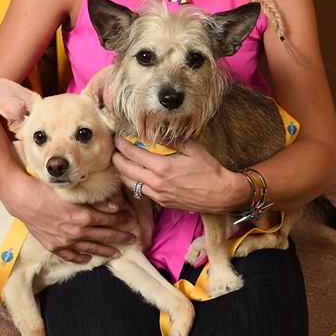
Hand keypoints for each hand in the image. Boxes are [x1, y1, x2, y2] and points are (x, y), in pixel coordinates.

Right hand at [2, 173, 137, 263]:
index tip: (129, 219)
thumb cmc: (47, 190)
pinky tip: (88, 260)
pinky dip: (81, 259)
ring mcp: (66, 242)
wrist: (23, 199)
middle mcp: (77, 232)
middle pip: (104, 236)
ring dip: (106, 251)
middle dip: (120, 237)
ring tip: (117, 254)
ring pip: (91, 249)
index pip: (109, 220)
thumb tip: (115, 207)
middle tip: (132, 240)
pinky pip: (71, 256)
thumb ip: (96, 202)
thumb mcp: (73, 191)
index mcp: (84, 216)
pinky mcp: (54, 246)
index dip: (121, 220)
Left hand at [113, 136, 244, 213]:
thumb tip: (155, 133)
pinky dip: (133, 182)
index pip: (132, 153)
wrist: (221, 194)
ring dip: (122, 172)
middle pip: (125, 169)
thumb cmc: (209, 170)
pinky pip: (140, 192)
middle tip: (114, 149)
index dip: (121, 144)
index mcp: (162, 167)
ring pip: (129, 183)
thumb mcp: (192, 149)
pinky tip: (136, 175)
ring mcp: (158, 194)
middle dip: (116, 157)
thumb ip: (171, 141)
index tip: (117, 137)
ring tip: (121, 161)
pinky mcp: (162, 202)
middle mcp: (156, 182)